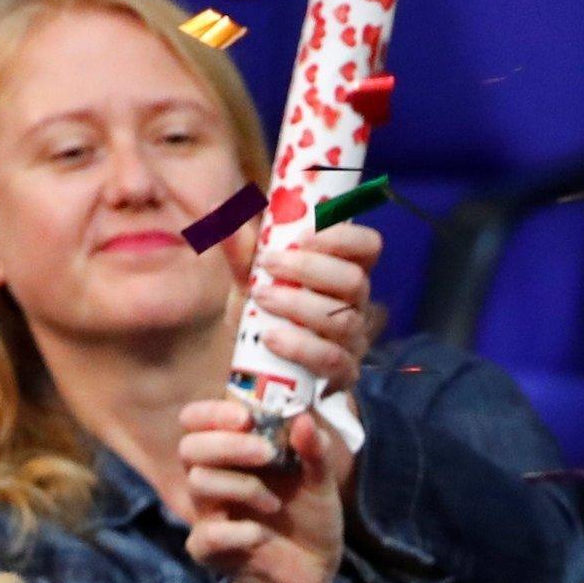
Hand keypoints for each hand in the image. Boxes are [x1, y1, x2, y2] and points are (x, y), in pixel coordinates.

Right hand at [179, 403, 344, 582]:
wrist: (314, 570)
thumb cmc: (311, 517)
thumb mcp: (321, 481)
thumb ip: (314, 451)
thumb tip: (304, 419)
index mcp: (234, 455)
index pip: (198, 422)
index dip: (212, 413)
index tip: (246, 416)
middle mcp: (214, 480)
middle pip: (190, 448)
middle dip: (228, 445)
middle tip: (267, 453)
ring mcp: (208, 515)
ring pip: (199, 483)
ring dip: (242, 486)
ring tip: (275, 503)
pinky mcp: (210, 551)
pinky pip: (208, 534)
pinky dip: (239, 531)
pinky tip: (262, 535)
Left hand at [248, 224, 388, 398]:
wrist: (255, 365)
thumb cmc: (264, 312)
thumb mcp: (248, 278)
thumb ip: (240, 249)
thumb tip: (215, 209)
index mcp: (344, 270)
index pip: (368, 246)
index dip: (344, 237)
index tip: (302, 235)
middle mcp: (356, 304)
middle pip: (355, 280)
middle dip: (310, 268)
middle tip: (268, 264)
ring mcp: (353, 341)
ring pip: (343, 320)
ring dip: (300, 305)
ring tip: (263, 298)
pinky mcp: (343, 374)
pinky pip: (332, 360)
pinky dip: (300, 346)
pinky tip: (271, 337)